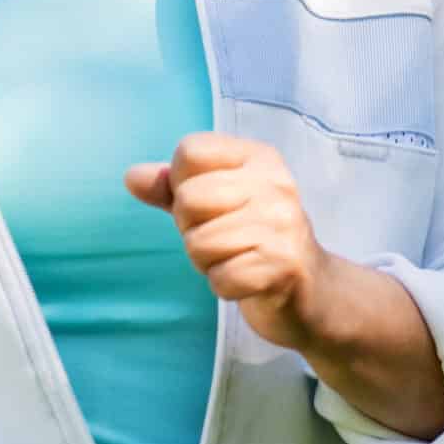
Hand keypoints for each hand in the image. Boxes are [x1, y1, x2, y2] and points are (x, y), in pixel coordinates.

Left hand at [125, 131, 335, 352]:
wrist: (311, 292)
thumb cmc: (254, 240)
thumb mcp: (214, 204)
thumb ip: (172, 188)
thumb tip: (131, 176)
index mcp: (258, 158)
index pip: (190, 151)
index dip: (182, 184)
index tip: (211, 204)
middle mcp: (275, 184)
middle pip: (188, 200)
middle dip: (192, 229)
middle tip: (223, 239)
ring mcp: (283, 225)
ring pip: (199, 244)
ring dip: (207, 262)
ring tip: (236, 259)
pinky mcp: (284, 266)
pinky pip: (220, 278)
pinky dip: (224, 286)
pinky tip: (247, 280)